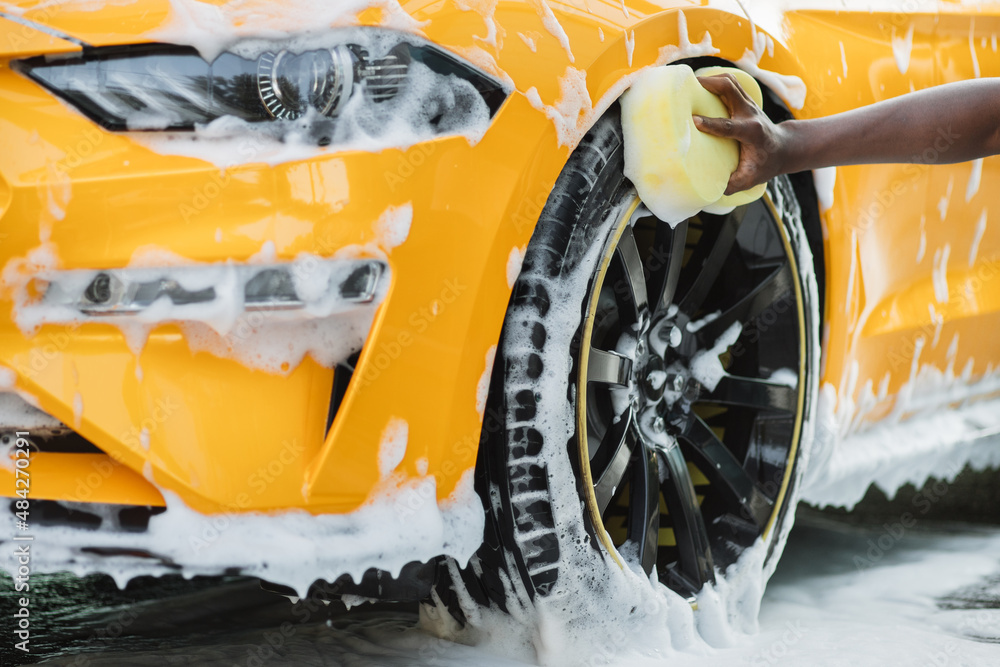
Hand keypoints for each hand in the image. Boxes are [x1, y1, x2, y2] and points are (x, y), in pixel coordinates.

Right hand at [693, 74, 787, 194]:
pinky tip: (701, 84)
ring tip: (691, 82)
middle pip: (731, 89)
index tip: (694, 121)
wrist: (783, 148)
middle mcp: (750, 114)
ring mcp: (748, 104)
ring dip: (711, 78)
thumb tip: (710, 189)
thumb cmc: (765, 164)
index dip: (712, 124)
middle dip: (710, 84)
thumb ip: (732, 184)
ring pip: (730, 82)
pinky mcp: (745, 100)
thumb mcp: (750, 179)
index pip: (730, 126)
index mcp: (752, 133)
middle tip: (688, 85)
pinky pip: (730, 83)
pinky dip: (715, 81)